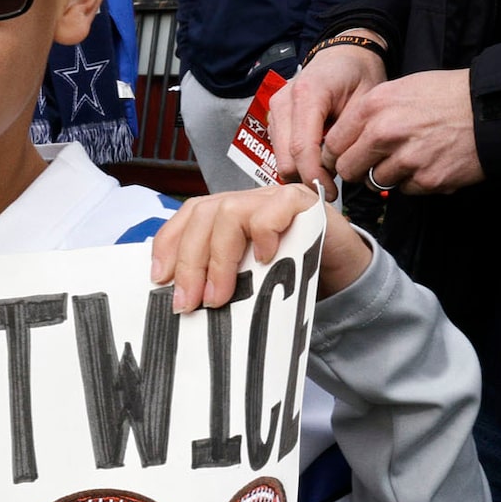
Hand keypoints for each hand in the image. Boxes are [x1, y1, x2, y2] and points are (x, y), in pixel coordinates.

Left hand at [150, 184, 371, 311]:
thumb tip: (181, 301)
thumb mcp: (245, 279)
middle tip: (189, 303)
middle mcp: (245, 200)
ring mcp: (272, 198)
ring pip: (229, 212)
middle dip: (190, 262)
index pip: (188, 216)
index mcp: (226, 214)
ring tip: (219, 296)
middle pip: (203, 215)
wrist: (341, 272)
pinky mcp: (301, 203)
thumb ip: (218, 279)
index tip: (158, 279)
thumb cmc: (289, 277)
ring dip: (220, 259)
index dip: (168, 244)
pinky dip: (263, 233)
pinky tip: (265, 259)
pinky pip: (272, 209)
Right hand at [268, 38, 384, 192]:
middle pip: (285, 158)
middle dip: (306, 179)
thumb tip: (339, 171)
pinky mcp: (274, 118)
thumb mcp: (366, 102)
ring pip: (280, 157)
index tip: (331, 193)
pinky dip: (296, 162)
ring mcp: (275, 109)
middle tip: (329, 191)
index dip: (315, 176)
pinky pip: (280, 150)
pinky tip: (316, 164)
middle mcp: (284, 101)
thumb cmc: (358, 75)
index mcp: (307, 94)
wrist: (344, 56)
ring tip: (325, 178)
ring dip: (300, 172)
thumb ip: (350, 136)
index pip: (302, 148)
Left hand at [325, 68, 482, 195]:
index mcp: (374, 106)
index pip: (332, 144)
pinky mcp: (427, 180)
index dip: (338, 153)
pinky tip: (430, 162)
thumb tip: (344, 139)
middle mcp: (385, 132)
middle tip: (374, 163)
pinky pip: (405, 190)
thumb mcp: (401, 89)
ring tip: (411, 156)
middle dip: (358, 169)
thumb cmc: (447, 96)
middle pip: (348, 169)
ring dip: (389, 175)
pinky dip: (414, 181)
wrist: (492, 109)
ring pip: (376, 181)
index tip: (345, 156)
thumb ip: (370, 113)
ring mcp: (406, 158)